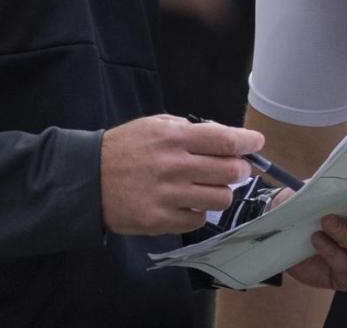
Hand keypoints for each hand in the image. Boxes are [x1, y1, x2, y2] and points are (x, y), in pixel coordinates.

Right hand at [100, 115, 263, 234]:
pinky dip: (199, 211)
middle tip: (235, 168)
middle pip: (229, 171)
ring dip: (222, 192)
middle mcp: (175, 166)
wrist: (89, 179)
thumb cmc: (128, 147)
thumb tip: (225, 138)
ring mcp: (168, 196)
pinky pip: (198, 219)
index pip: (224, 141)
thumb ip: (191, 130)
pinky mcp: (160, 221)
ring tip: (211, 186)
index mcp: (175, 137)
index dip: (248, 142)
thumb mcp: (157, 125)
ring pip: (220, 199)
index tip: (258, 142)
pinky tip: (188, 203)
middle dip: (239, 169)